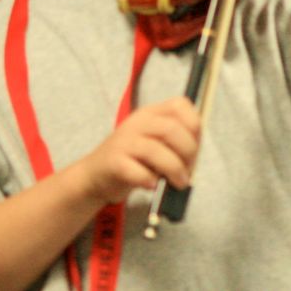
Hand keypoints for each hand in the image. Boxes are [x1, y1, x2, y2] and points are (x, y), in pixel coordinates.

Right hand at [74, 97, 199, 205]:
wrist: (96, 176)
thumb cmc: (133, 161)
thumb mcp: (155, 144)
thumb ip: (175, 144)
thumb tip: (195, 155)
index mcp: (151, 114)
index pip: (179, 105)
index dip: (194, 125)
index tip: (195, 146)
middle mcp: (137, 123)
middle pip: (171, 129)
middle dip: (188, 153)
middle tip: (188, 172)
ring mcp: (124, 141)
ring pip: (156, 150)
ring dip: (174, 170)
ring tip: (178, 183)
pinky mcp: (113, 162)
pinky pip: (137, 170)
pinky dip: (150, 180)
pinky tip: (153, 185)